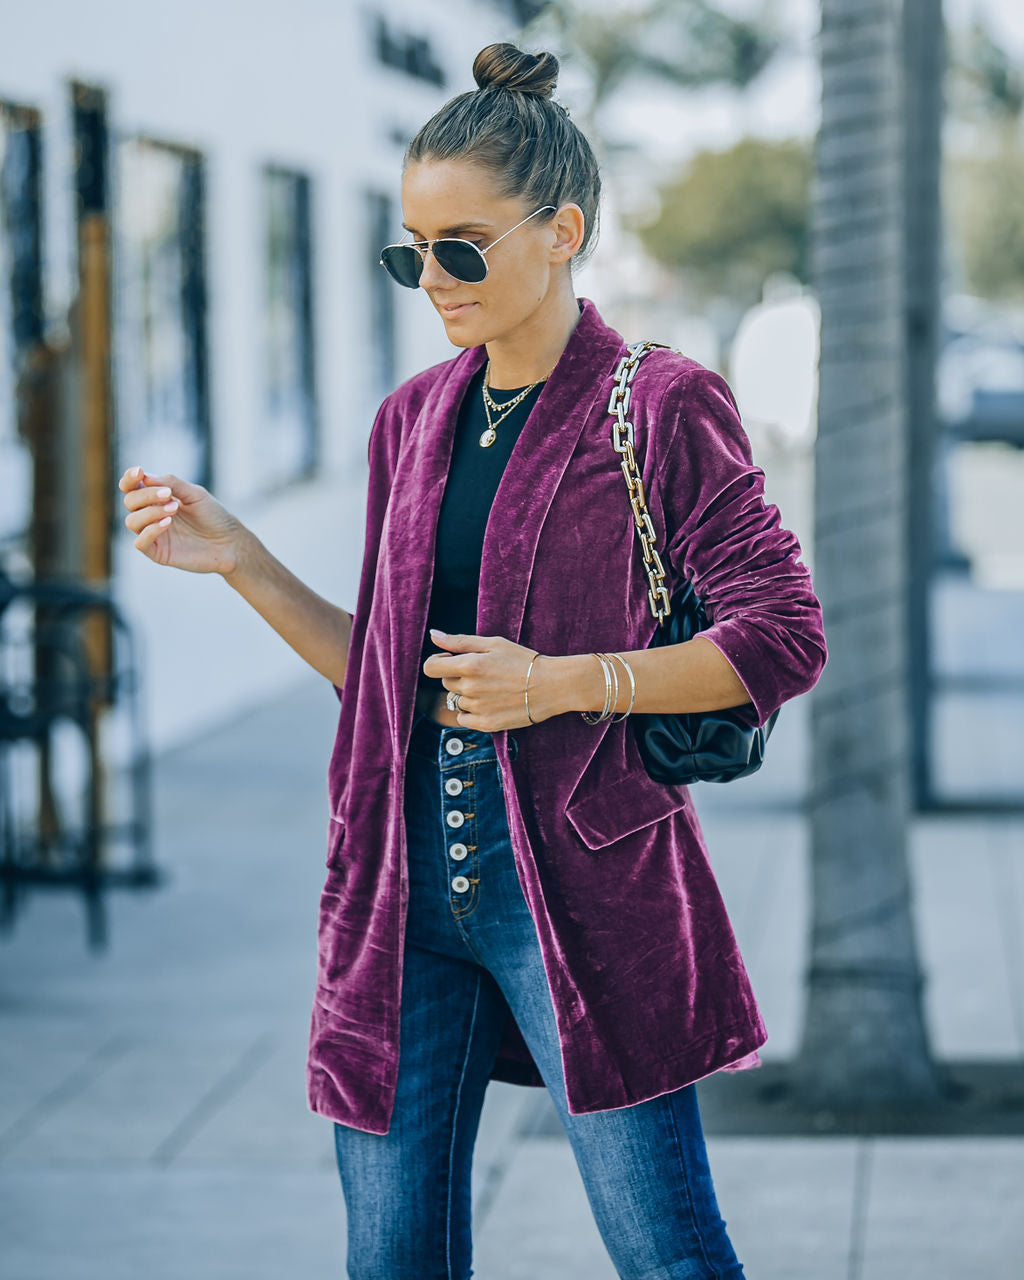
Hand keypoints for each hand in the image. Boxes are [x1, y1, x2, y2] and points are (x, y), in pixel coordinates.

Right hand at [118, 465, 242, 574]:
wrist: (230, 542)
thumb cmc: (214, 516)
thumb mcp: (195, 494)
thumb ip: (172, 483)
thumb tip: (145, 477)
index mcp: (157, 498)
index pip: (132, 486)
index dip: (130, 478)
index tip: (139, 472)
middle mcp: (151, 515)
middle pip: (130, 501)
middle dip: (146, 495)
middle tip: (169, 495)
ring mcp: (153, 534)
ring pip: (131, 521)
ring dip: (150, 512)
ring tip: (174, 509)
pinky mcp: (158, 552)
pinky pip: (140, 542)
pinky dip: (150, 530)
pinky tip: (167, 523)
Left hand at [422, 629, 562, 730]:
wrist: (552, 686)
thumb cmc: (524, 661)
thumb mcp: (494, 644)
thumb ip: (460, 641)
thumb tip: (433, 635)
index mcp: (470, 665)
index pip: (430, 668)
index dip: (439, 662)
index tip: (451, 660)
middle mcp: (470, 688)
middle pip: (446, 683)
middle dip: (458, 677)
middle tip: (484, 673)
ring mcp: (477, 708)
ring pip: (457, 701)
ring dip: (468, 695)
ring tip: (492, 689)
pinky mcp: (486, 724)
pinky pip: (463, 719)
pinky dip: (471, 712)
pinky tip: (490, 703)